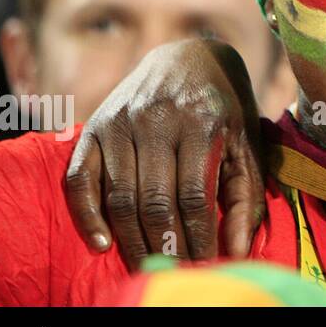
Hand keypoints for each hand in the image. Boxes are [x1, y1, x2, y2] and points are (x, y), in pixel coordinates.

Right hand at [64, 39, 265, 265]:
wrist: (190, 55)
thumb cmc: (225, 108)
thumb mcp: (245, 144)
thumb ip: (244, 196)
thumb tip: (237, 252)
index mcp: (201, 121)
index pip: (193, 196)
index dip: (197, 237)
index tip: (203, 265)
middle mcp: (157, 119)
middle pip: (154, 200)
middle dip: (166, 244)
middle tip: (175, 271)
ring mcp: (121, 121)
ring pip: (120, 195)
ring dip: (131, 239)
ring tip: (148, 264)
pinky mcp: (95, 126)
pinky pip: (80, 179)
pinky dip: (87, 215)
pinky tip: (103, 244)